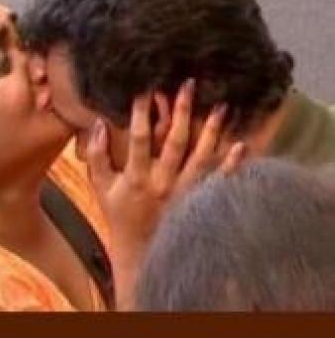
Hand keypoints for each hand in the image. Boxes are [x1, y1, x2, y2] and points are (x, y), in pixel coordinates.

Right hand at [86, 80, 244, 298]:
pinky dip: (231, 165)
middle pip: (175, 142)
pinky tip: (240, 145)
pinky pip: (218, 181)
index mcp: (136, 177)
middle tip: (188, 86)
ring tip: (221, 106)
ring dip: (211, 131)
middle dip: (181, 112)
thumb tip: (99, 124)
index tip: (147, 87)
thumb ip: (97, 156)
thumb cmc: (119, 215)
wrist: (140, 251)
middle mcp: (162, 182)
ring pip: (200, 157)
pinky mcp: (199, 202)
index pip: (139, 138)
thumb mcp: (100, 186)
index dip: (142, 112)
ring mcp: (184, 193)